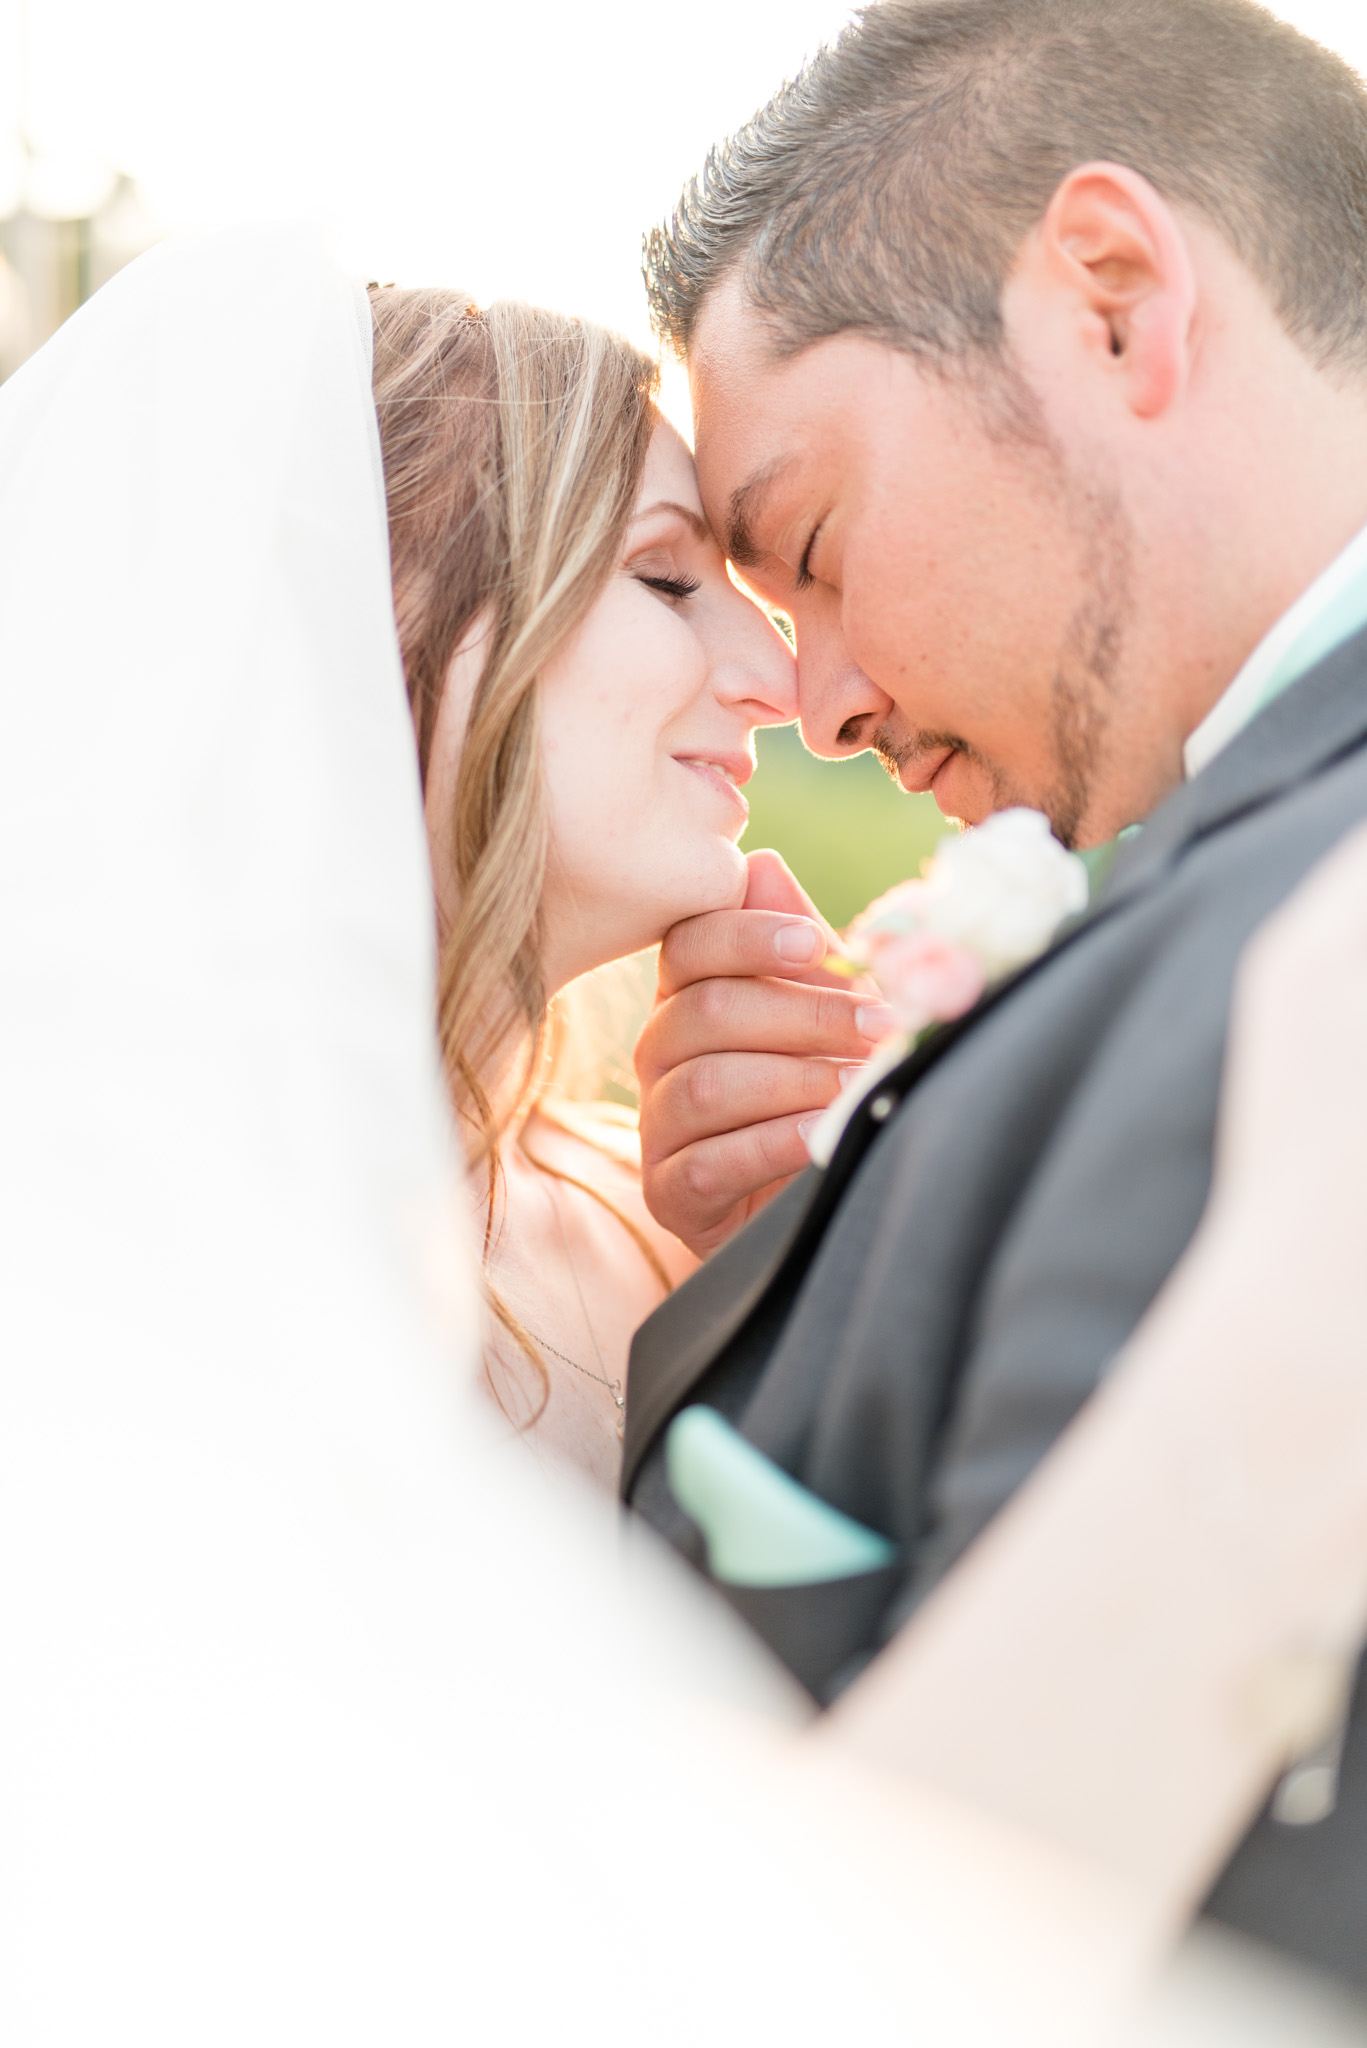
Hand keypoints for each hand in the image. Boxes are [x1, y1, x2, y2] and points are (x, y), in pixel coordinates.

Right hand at [635, 849, 898, 1256]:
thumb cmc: (822, 1082)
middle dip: (803, 1015)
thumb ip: (800, 945)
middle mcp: (660, 1050)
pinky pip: (706, 1161)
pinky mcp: (669, 1191)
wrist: (813, 1191)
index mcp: (690, 992)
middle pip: (706, 1012)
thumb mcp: (827, 1009)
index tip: (816, 943)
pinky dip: (771, 1145)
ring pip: (703, 1084)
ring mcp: (658, 1122)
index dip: (749, 937)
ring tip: (857, 1085)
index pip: (690, 943)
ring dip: (794, 1080)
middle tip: (879, 1025)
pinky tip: (821, 1136)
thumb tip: (761, 863)